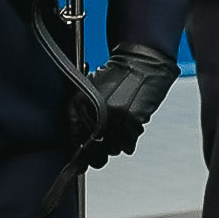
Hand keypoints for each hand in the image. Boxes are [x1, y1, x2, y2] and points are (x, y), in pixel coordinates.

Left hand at [79, 42, 178, 162]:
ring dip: (118, 143)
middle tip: (110, 140)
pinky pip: (129, 143)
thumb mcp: (92, 92)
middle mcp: (94, 111)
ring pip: (113, 147)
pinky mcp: (132, 119)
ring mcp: (113, 116)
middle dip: (103, 148)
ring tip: (122, 128)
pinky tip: (131, 127)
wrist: (142, 62)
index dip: (83, 150)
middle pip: (96, 147)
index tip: (88, 155)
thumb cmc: (119, 75)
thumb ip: (85, 117)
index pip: (76, 139)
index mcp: (79, 104)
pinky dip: (131, 140)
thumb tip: (85, 143)